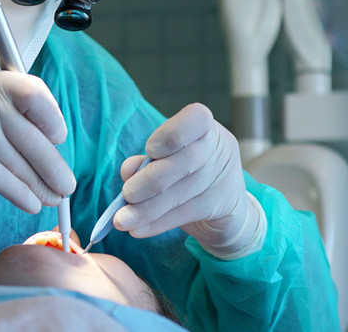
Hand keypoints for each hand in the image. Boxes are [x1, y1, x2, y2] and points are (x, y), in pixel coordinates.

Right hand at [0, 69, 75, 213]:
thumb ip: (0, 115)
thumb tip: (46, 143)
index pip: (32, 91)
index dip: (51, 116)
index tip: (57, 138)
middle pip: (31, 134)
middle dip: (52, 165)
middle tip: (67, 185)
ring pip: (19, 161)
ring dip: (41, 185)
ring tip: (53, 199)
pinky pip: (4, 179)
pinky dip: (22, 195)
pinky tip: (31, 204)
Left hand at [114, 103, 264, 257]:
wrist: (226, 211)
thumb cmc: (188, 175)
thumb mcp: (168, 161)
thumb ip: (148, 162)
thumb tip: (128, 170)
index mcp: (205, 127)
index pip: (195, 119)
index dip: (171, 134)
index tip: (150, 150)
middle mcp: (219, 148)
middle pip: (185, 162)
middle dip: (150, 180)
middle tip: (126, 195)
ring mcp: (225, 177)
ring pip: (182, 192)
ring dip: (147, 209)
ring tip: (122, 220)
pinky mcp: (224, 206)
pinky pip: (185, 214)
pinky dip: (157, 223)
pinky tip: (138, 229)